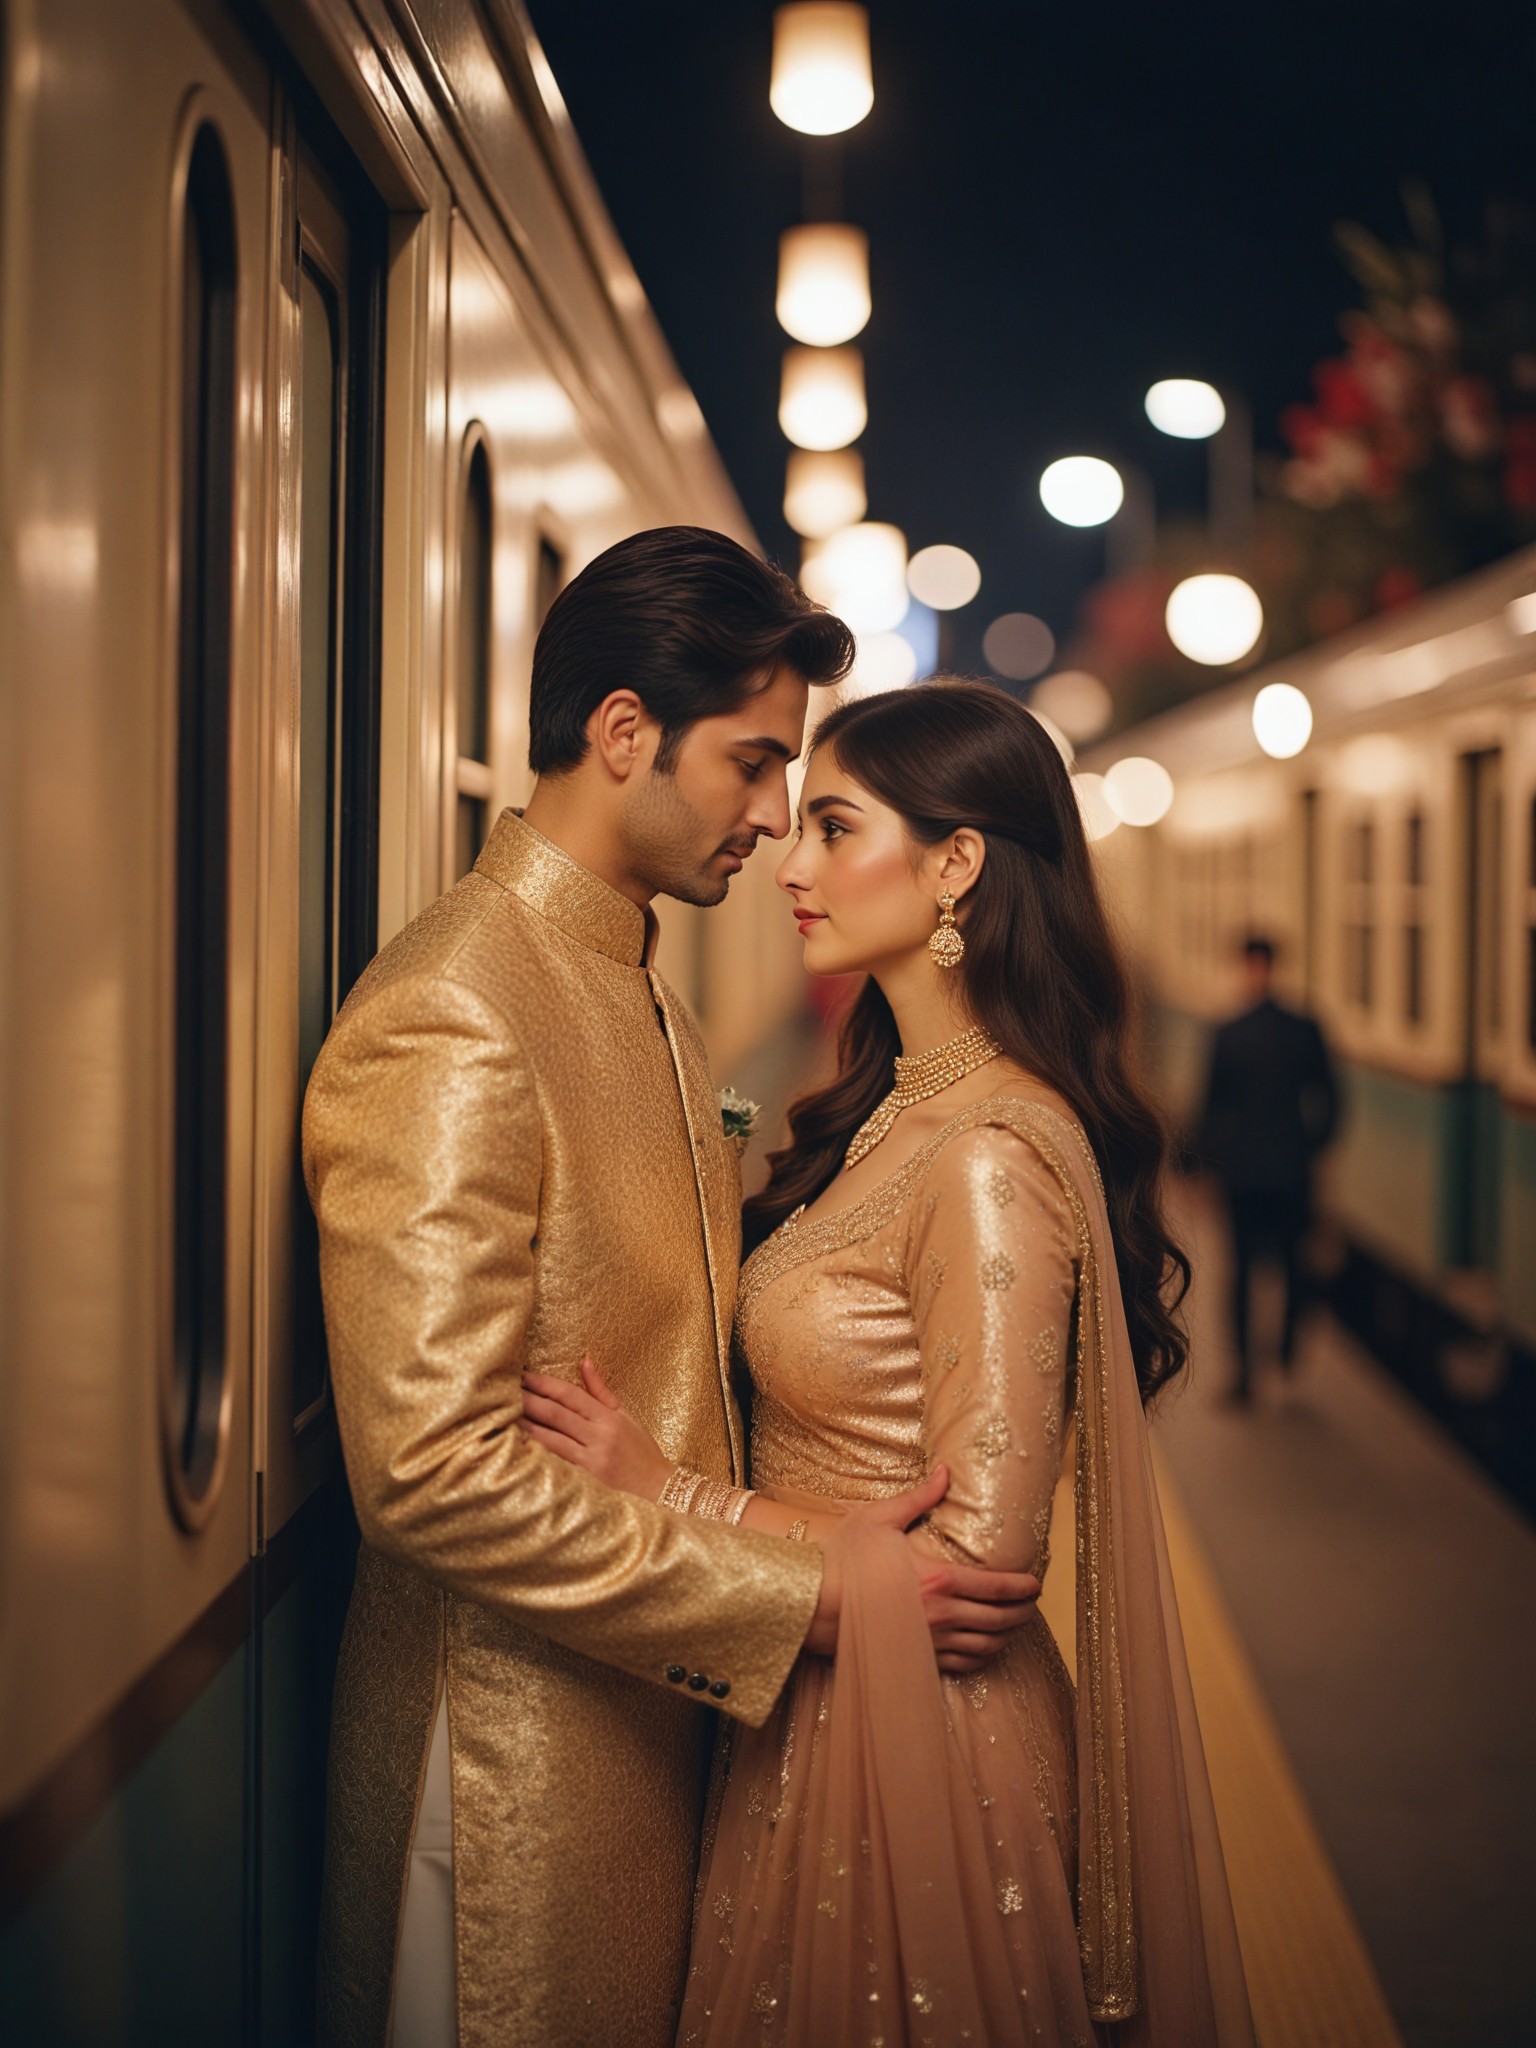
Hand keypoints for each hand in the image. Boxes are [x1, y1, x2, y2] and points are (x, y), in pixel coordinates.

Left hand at [520, 1358, 672, 1500]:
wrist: (656, 1483)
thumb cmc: (640, 1447)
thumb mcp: (624, 1414)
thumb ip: (600, 1390)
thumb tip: (584, 1360)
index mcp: (608, 1415)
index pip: (570, 1394)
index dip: (545, 1384)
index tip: (525, 1375)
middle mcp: (600, 1433)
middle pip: (557, 1413)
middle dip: (530, 1400)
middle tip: (507, 1389)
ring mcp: (593, 1455)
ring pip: (553, 1435)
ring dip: (528, 1424)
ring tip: (508, 1413)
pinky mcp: (588, 1474)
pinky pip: (559, 1457)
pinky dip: (541, 1447)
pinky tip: (524, 1440)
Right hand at [803, 1466, 1040, 1672]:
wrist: (814, 1605)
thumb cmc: (844, 1560)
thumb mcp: (881, 1519)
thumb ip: (919, 1498)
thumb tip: (945, 1472)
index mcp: (939, 1578)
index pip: (998, 1587)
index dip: (1024, 1587)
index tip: (1037, 1584)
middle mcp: (943, 1614)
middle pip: (1000, 1619)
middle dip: (1023, 1613)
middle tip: (1032, 1605)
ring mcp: (932, 1642)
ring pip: (986, 1646)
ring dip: (1007, 1637)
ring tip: (1014, 1626)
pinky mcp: (919, 1659)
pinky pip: (964, 1666)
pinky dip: (982, 1658)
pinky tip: (985, 1649)